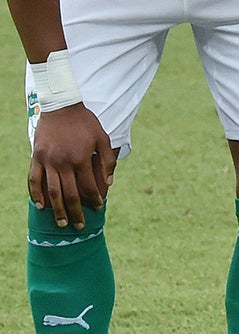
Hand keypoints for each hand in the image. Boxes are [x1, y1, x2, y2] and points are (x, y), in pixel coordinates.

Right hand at [28, 103, 115, 227]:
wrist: (62, 107)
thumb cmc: (85, 122)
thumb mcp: (102, 137)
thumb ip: (107, 160)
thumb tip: (109, 182)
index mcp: (82, 159)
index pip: (89, 187)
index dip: (94, 199)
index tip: (98, 208)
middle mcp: (64, 163)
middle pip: (70, 194)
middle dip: (76, 212)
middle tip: (79, 226)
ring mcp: (48, 161)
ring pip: (52, 191)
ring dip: (57, 209)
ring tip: (61, 222)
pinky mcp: (36, 158)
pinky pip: (34, 180)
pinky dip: (36, 194)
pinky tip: (40, 206)